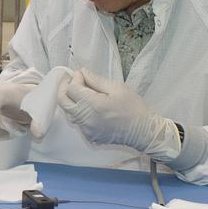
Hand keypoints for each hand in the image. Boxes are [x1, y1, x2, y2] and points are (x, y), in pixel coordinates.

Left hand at [56, 68, 177, 157]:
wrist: (144, 131)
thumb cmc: (134, 107)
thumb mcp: (117, 88)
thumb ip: (96, 80)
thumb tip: (82, 72)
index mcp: (93, 105)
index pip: (72, 89)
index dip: (74, 78)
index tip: (81, 73)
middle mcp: (86, 119)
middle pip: (63, 101)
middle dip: (65, 88)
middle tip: (72, 81)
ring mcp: (86, 130)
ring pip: (69, 112)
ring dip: (71, 101)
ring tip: (81, 92)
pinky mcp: (89, 136)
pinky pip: (78, 122)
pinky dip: (79, 113)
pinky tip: (89, 107)